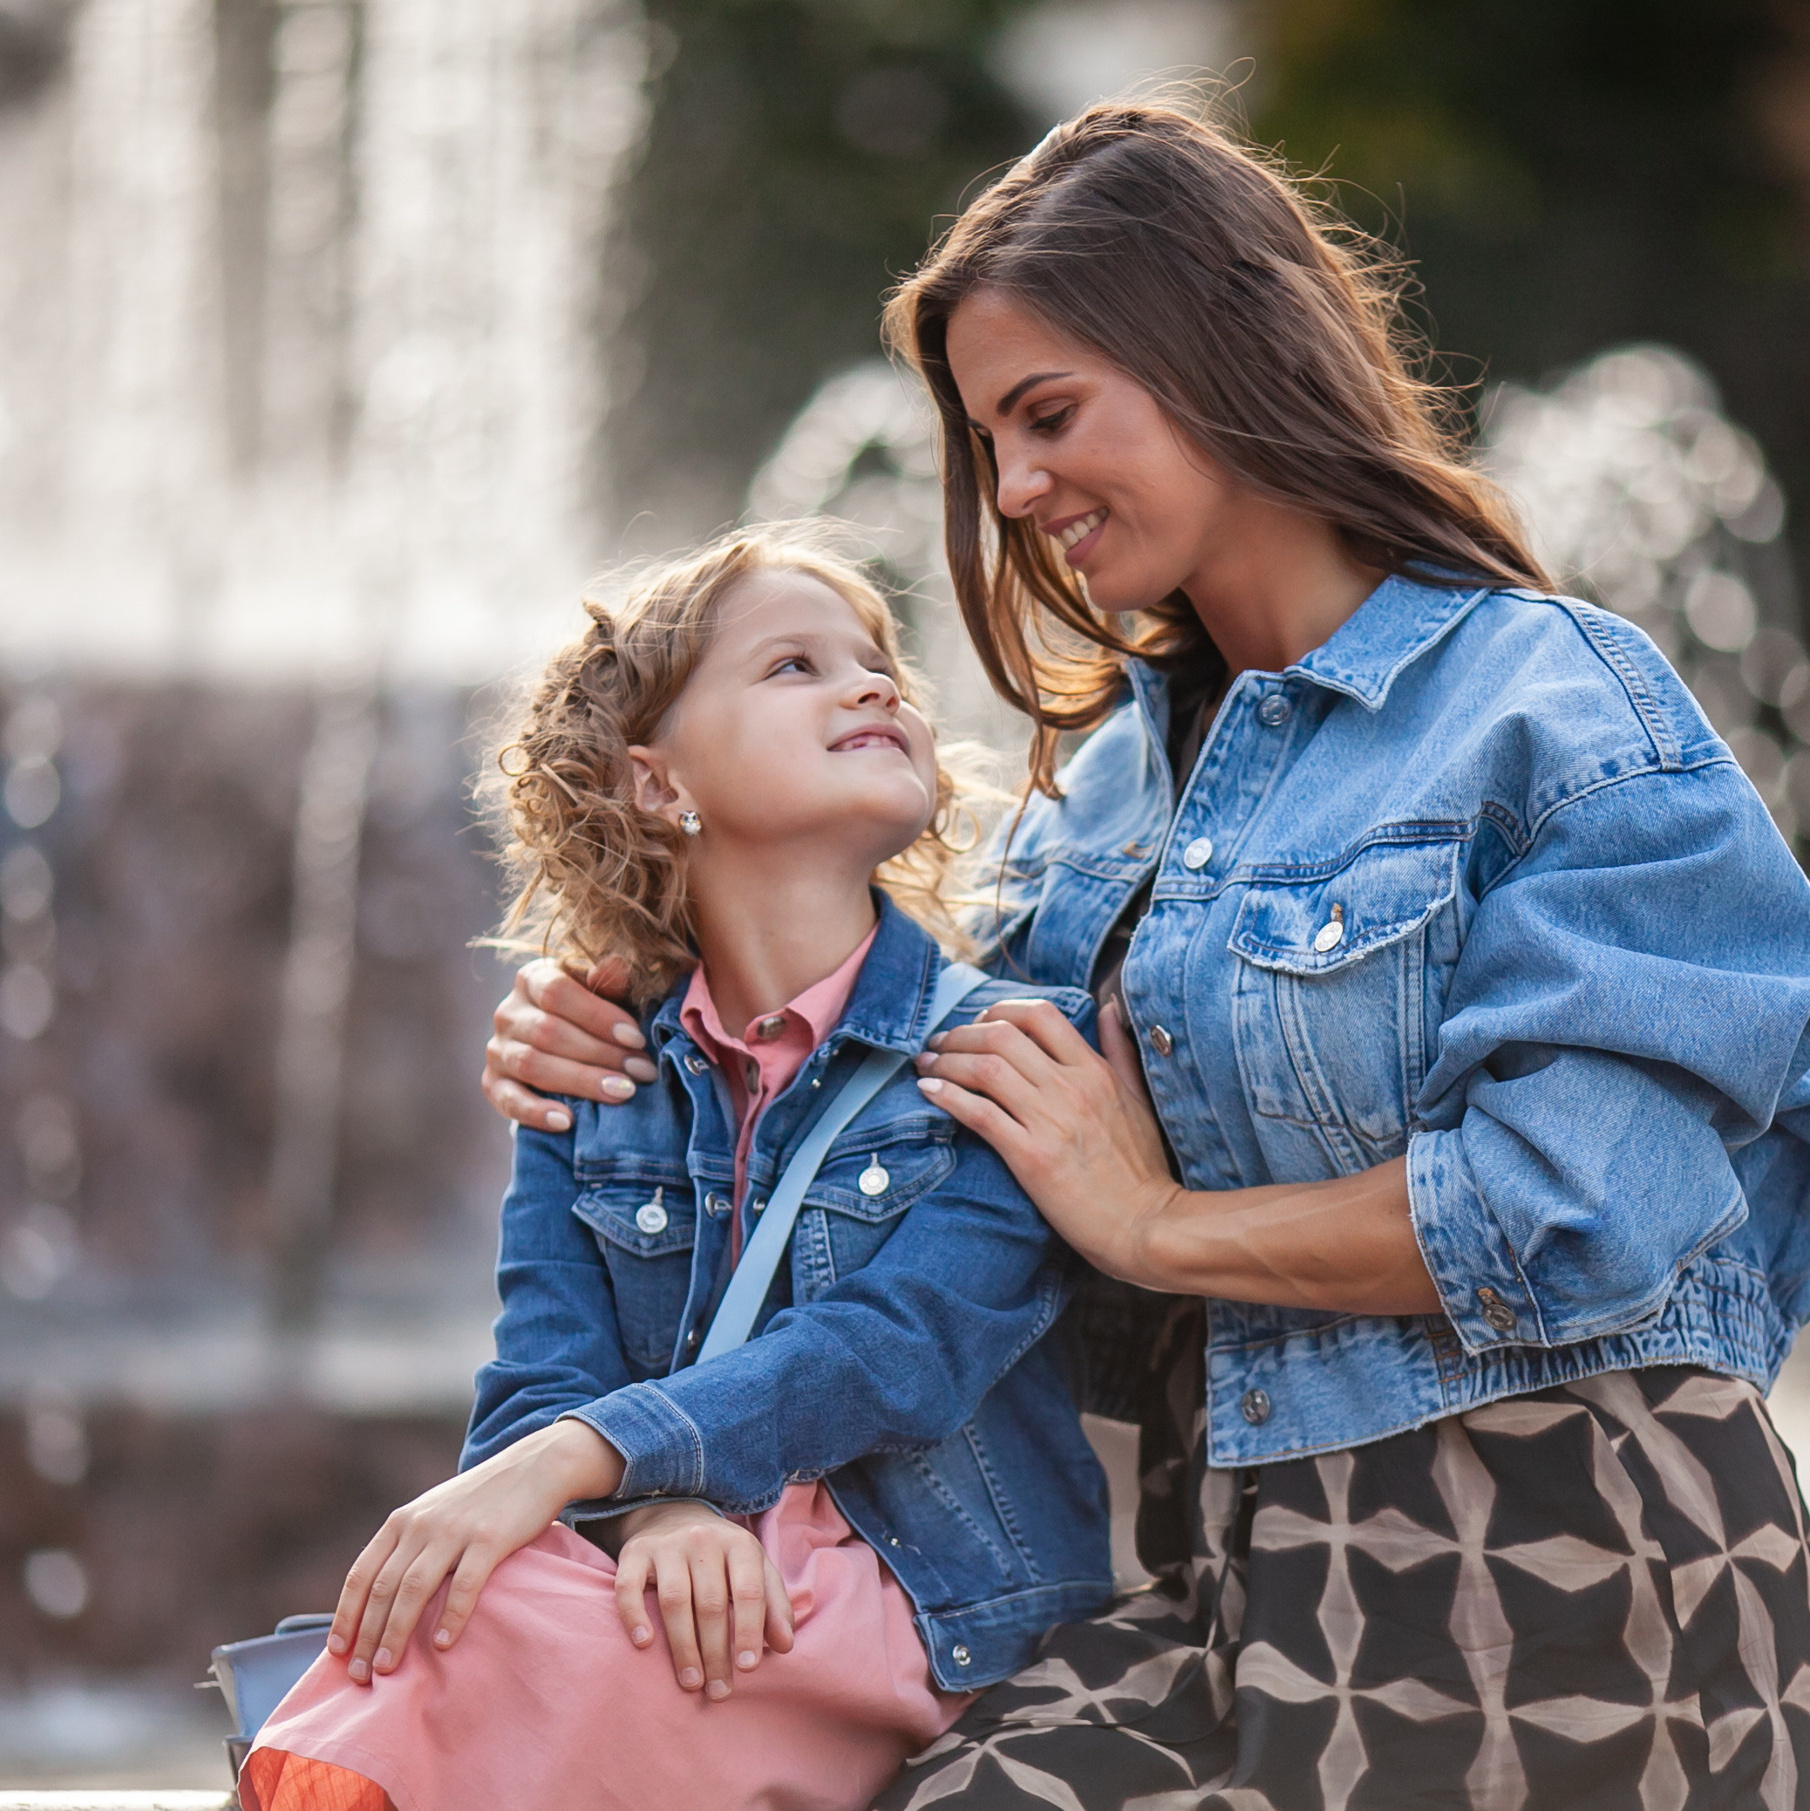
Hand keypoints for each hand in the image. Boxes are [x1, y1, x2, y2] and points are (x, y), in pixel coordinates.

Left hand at [329, 1420, 623, 1682]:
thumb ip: (408, 1544)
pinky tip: (443, 1645)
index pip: (361, 1573)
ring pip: (413, 1589)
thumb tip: (382, 1598)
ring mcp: (455, 1531)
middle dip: (366, 1636)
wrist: (535, 1465)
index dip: (346, 1615)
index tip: (336, 1652)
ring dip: (395, 1632)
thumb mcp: (434, 1511)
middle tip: (358, 1675)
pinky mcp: (490, 1539)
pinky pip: (463, 1584)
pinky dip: (450, 1617)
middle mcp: (422, 1524)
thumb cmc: (482, 1499)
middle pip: (382, 1588)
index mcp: (403, 1520)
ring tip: (387, 1668)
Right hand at [482, 957, 656, 1130]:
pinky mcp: (492, 1083)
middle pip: (548, 1032)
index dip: (598, 1016)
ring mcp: (497, 1048)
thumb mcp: (606, 992)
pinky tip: (568, 1122)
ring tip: (621, 1092)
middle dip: (601, 1054)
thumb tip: (618, 966)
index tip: (636, 1039)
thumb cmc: (592, 1013)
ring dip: (580, 1081)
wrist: (564, 1044)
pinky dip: (537, 1113)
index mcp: (533, 978)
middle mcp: (508, 1011)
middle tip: (641, 1071)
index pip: (557, 992)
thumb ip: (612, 981)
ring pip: (532, 1064)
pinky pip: (508, 1100)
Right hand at [611, 1502, 793, 1698]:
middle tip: (719, 1691)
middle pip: (711, 1602)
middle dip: (716, 1652)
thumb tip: (785, 1646)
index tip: (748, 1668)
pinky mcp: (634, 1552)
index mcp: (739, 1544)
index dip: (749, 1630)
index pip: (748, 1590)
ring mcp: (667, 1545)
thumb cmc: (722, 1557)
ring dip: (683, 1647)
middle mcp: (703, 1540)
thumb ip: (774, 1606)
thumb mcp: (755, 1570)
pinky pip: (629, 1586)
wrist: (674, 1515)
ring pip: (674, 1599)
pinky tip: (644, 1644)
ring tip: (691, 1682)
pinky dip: (635, 1615)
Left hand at [915, 997, 1177, 1280]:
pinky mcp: (1031, 1156)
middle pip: (1002, 1035)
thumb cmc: (1139, 1167)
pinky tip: (929, 1092)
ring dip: (946, 1062)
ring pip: (984, 1068)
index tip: (979, 1023)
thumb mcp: (1137, 1098)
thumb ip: (1120, 1050)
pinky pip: (980, 1114)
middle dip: (961, 1033)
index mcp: (1094, 1071)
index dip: (1000, 1010)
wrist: (1143, 1224)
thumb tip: (1110, 1007)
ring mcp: (1050, 1121)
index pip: (1040, 1015)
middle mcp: (1070, 1087)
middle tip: (940, 1044)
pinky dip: (947, 1097)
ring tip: (927, 1066)